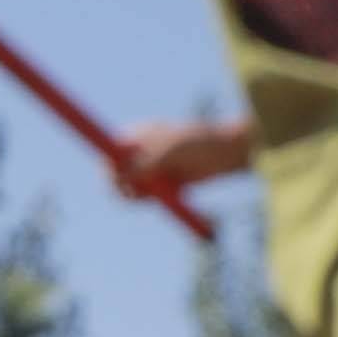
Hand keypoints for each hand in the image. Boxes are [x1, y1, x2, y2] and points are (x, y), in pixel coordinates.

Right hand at [115, 113, 251, 196]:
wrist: (229, 152)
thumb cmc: (199, 143)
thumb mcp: (169, 152)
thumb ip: (144, 164)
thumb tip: (121, 176)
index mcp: (137, 136)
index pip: (110, 151)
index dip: (109, 167)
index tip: (117, 180)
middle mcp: (140, 152)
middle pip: (116, 174)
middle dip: (123, 186)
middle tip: (137, 194)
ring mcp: (151, 168)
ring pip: (130, 189)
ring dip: (139, 195)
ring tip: (158, 192)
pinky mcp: (163, 183)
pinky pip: (148, 197)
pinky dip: (153, 200)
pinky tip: (170, 193)